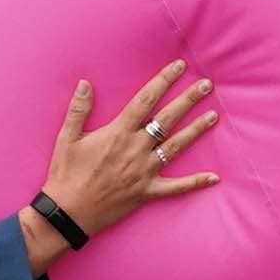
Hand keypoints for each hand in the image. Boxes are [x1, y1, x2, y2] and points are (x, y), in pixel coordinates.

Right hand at [36, 60, 224, 248]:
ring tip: (214, 115)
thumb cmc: (65, 175)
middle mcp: (135, 149)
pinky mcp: (147, 192)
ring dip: (196, 130)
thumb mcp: (66, 138)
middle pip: (167, 118)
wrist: (68, 213)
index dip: (164, 80)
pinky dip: (195, 183)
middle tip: (206, 85)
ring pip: (176, 147)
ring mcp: (144, 171)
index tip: (179, 66)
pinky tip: (214, 177)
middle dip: (188, 100)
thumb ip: (79, 109)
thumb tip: (86, 83)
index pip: (146, 99)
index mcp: (117, 132)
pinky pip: (176, 188)